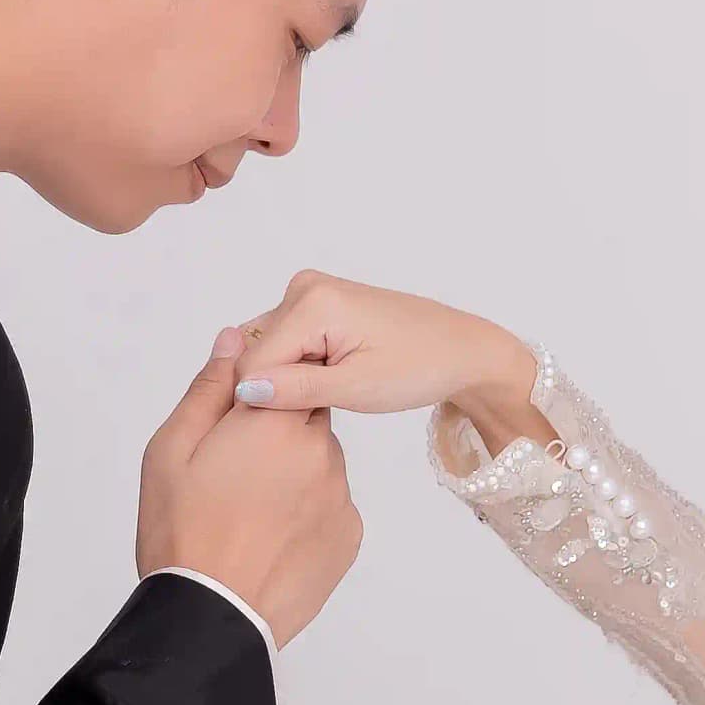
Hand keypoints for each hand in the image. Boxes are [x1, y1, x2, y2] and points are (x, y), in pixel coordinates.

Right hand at [138, 330, 363, 644]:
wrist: (214, 616)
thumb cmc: (183, 532)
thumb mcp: (172, 450)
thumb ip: (210, 389)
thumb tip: (234, 339)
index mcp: (273, 421)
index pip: (283, 376)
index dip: (257, 396)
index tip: (232, 426)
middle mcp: (319, 450)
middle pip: (304, 418)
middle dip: (274, 434)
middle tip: (234, 475)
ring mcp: (340, 494)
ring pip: (319, 463)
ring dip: (293, 475)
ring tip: (251, 512)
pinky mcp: (350, 534)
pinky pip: (331, 505)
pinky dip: (307, 513)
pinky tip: (272, 536)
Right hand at [227, 272, 550, 453]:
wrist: (460, 350)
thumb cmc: (418, 367)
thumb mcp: (355, 388)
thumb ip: (295, 389)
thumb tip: (244, 389)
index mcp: (312, 301)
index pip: (255, 361)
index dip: (266, 399)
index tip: (299, 418)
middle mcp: (304, 287)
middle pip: (258, 351)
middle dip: (277, 384)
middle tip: (321, 403)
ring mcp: (310, 291)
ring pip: (269, 347)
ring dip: (287, 376)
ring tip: (330, 389)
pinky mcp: (317, 301)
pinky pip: (286, 340)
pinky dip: (298, 364)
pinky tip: (328, 376)